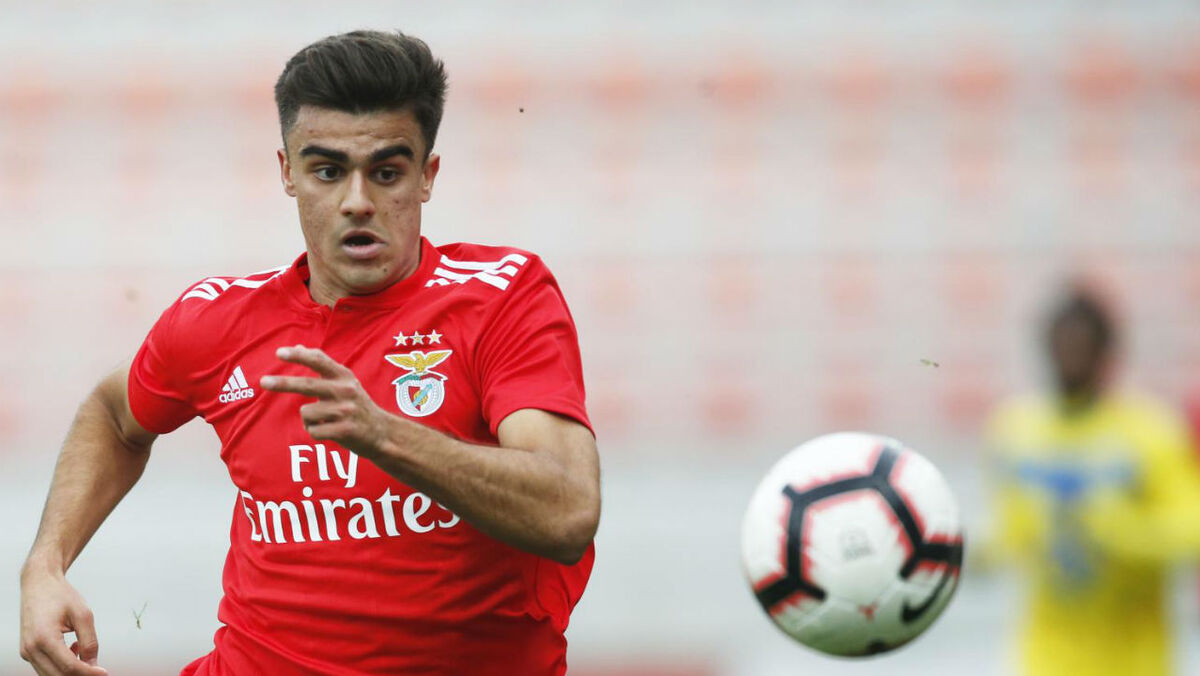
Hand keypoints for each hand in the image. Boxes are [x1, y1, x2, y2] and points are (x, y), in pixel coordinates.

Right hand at [19, 566, 106, 674]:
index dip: (89, 673)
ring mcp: (27, 652)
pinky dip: (62, 665)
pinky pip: (46, 667)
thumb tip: (94, 665)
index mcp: (44, 638)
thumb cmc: (61, 595)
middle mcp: (31, 649)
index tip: (105, 673)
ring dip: (71, 671)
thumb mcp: (83, 614)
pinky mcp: (27, 651)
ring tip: (81, 649)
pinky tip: (73, 648)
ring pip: (51, 675)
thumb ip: (90, 641)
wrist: (38, 583)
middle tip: (99, 669)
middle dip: (81, 675)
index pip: (69, 667)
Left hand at [261, 345, 390, 456]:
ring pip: (306, 413)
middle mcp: (345, 391)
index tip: (279, 353)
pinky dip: (315, 432)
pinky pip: (313, 431)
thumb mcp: (345, 381)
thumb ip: (322, 365)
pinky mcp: (344, 431)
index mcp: (344, 376)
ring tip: (325, 420)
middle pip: (307, 385)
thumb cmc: (358, 404)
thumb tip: (296, 346)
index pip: (319, 361)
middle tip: (263, 382)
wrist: (383, 433)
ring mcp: (345, 411)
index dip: (298, 356)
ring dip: (309, 419)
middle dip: (282, 383)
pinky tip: (330, 431)